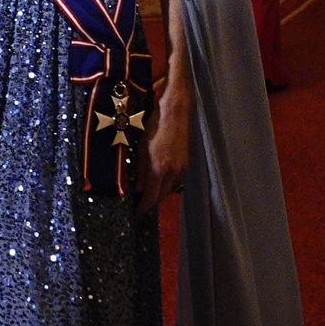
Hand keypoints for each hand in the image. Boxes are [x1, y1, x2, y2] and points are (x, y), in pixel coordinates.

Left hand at [135, 96, 189, 213]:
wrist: (176, 113)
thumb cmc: (155, 126)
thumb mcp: (142, 148)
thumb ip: (141, 170)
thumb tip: (138, 187)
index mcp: (160, 168)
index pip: (151, 197)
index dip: (144, 207)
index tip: (137, 213)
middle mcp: (173, 171)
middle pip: (162, 196)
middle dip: (152, 201)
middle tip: (142, 203)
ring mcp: (182, 167)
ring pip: (171, 188)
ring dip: (161, 192)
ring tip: (150, 192)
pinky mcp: (187, 162)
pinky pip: (176, 179)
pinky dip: (168, 183)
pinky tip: (161, 179)